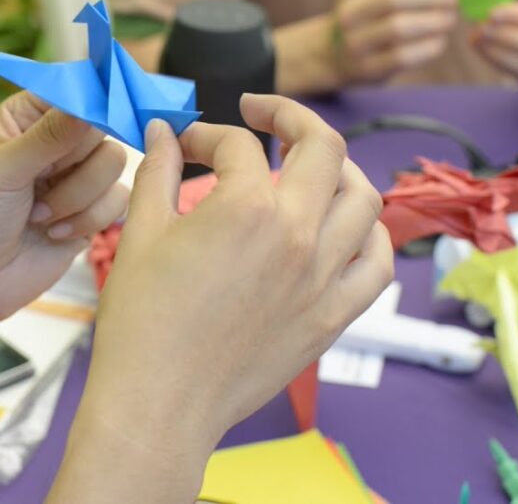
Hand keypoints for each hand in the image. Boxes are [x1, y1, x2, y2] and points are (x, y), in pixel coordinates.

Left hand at [0, 92, 127, 320]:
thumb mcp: (3, 170)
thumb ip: (49, 136)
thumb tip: (91, 104)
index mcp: (28, 115)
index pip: (75, 87)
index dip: (91, 101)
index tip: (90, 123)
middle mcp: (57, 139)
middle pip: (103, 124)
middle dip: (74, 163)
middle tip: (40, 184)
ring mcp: (77, 175)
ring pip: (115, 162)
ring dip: (77, 196)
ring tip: (38, 215)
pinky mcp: (93, 210)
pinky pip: (119, 199)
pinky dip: (89, 219)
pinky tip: (53, 233)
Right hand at [83, 95, 392, 447]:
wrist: (160, 403)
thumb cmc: (141, 323)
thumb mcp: (139, 235)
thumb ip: (156, 172)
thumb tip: (161, 132)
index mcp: (245, 209)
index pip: (238, 145)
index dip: (206, 135)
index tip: (184, 144)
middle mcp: (298, 235)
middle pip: (322, 147)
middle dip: (289, 117)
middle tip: (262, 114)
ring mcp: (323, 277)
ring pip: (363, 198)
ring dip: (338, 168)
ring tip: (309, 165)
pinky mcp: (333, 316)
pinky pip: (378, 262)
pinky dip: (369, 234)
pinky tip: (343, 227)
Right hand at [334, 0, 457, 82]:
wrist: (336, 57)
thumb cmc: (370, 18)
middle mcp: (348, 13)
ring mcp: (354, 42)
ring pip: (400, 26)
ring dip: (435, 21)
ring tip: (450, 19)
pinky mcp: (367, 68)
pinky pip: (405, 55)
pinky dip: (429, 46)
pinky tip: (439, 40)